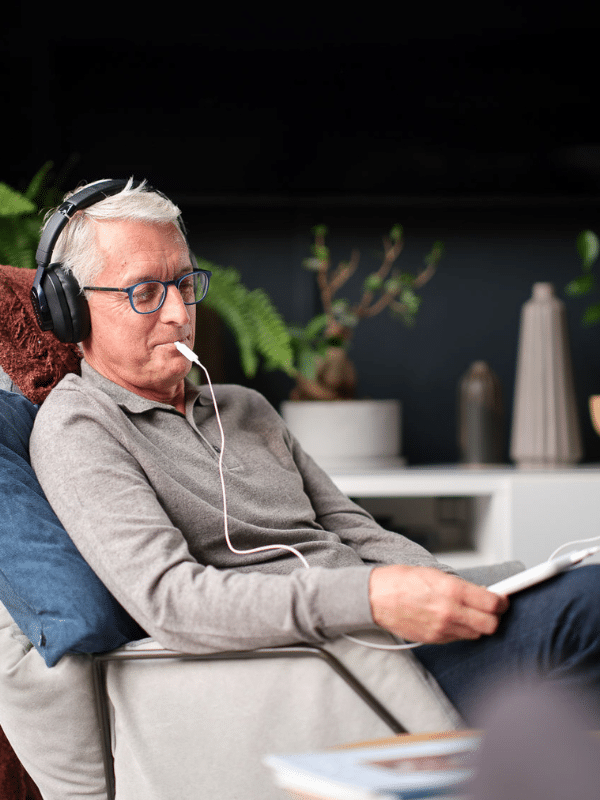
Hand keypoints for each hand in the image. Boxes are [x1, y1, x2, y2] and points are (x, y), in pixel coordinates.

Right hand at [369, 565, 508, 643]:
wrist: (375, 597)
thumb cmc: (399, 581)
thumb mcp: (434, 573)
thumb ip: (460, 586)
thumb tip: (480, 594)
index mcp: (452, 590)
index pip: (492, 603)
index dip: (502, 602)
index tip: (502, 600)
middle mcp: (450, 612)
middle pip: (490, 625)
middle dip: (494, 617)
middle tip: (491, 609)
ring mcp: (442, 629)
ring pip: (475, 634)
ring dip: (477, 624)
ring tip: (469, 613)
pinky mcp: (434, 639)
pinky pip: (458, 638)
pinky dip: (460, 630)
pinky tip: (452, 619)